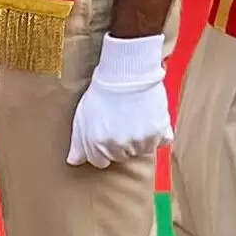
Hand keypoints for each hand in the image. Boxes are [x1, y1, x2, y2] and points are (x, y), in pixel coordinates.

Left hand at [66, 29, 174, 165]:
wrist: (126, 73)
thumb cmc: (103, 92)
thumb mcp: (82, 117)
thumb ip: (78, 143)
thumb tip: (73, 162)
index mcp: (97, 144)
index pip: (101, 162)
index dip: (103, 148)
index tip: (107, 134)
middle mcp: (119, 146)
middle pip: (121, 156)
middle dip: (121, 143)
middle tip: (121, 121)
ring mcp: (140, 141)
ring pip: (142, 151)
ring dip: (140, 139)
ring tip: (135, 117)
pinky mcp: (159, 132)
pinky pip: (162, 142)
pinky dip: (159, 133)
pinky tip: (150, 118)